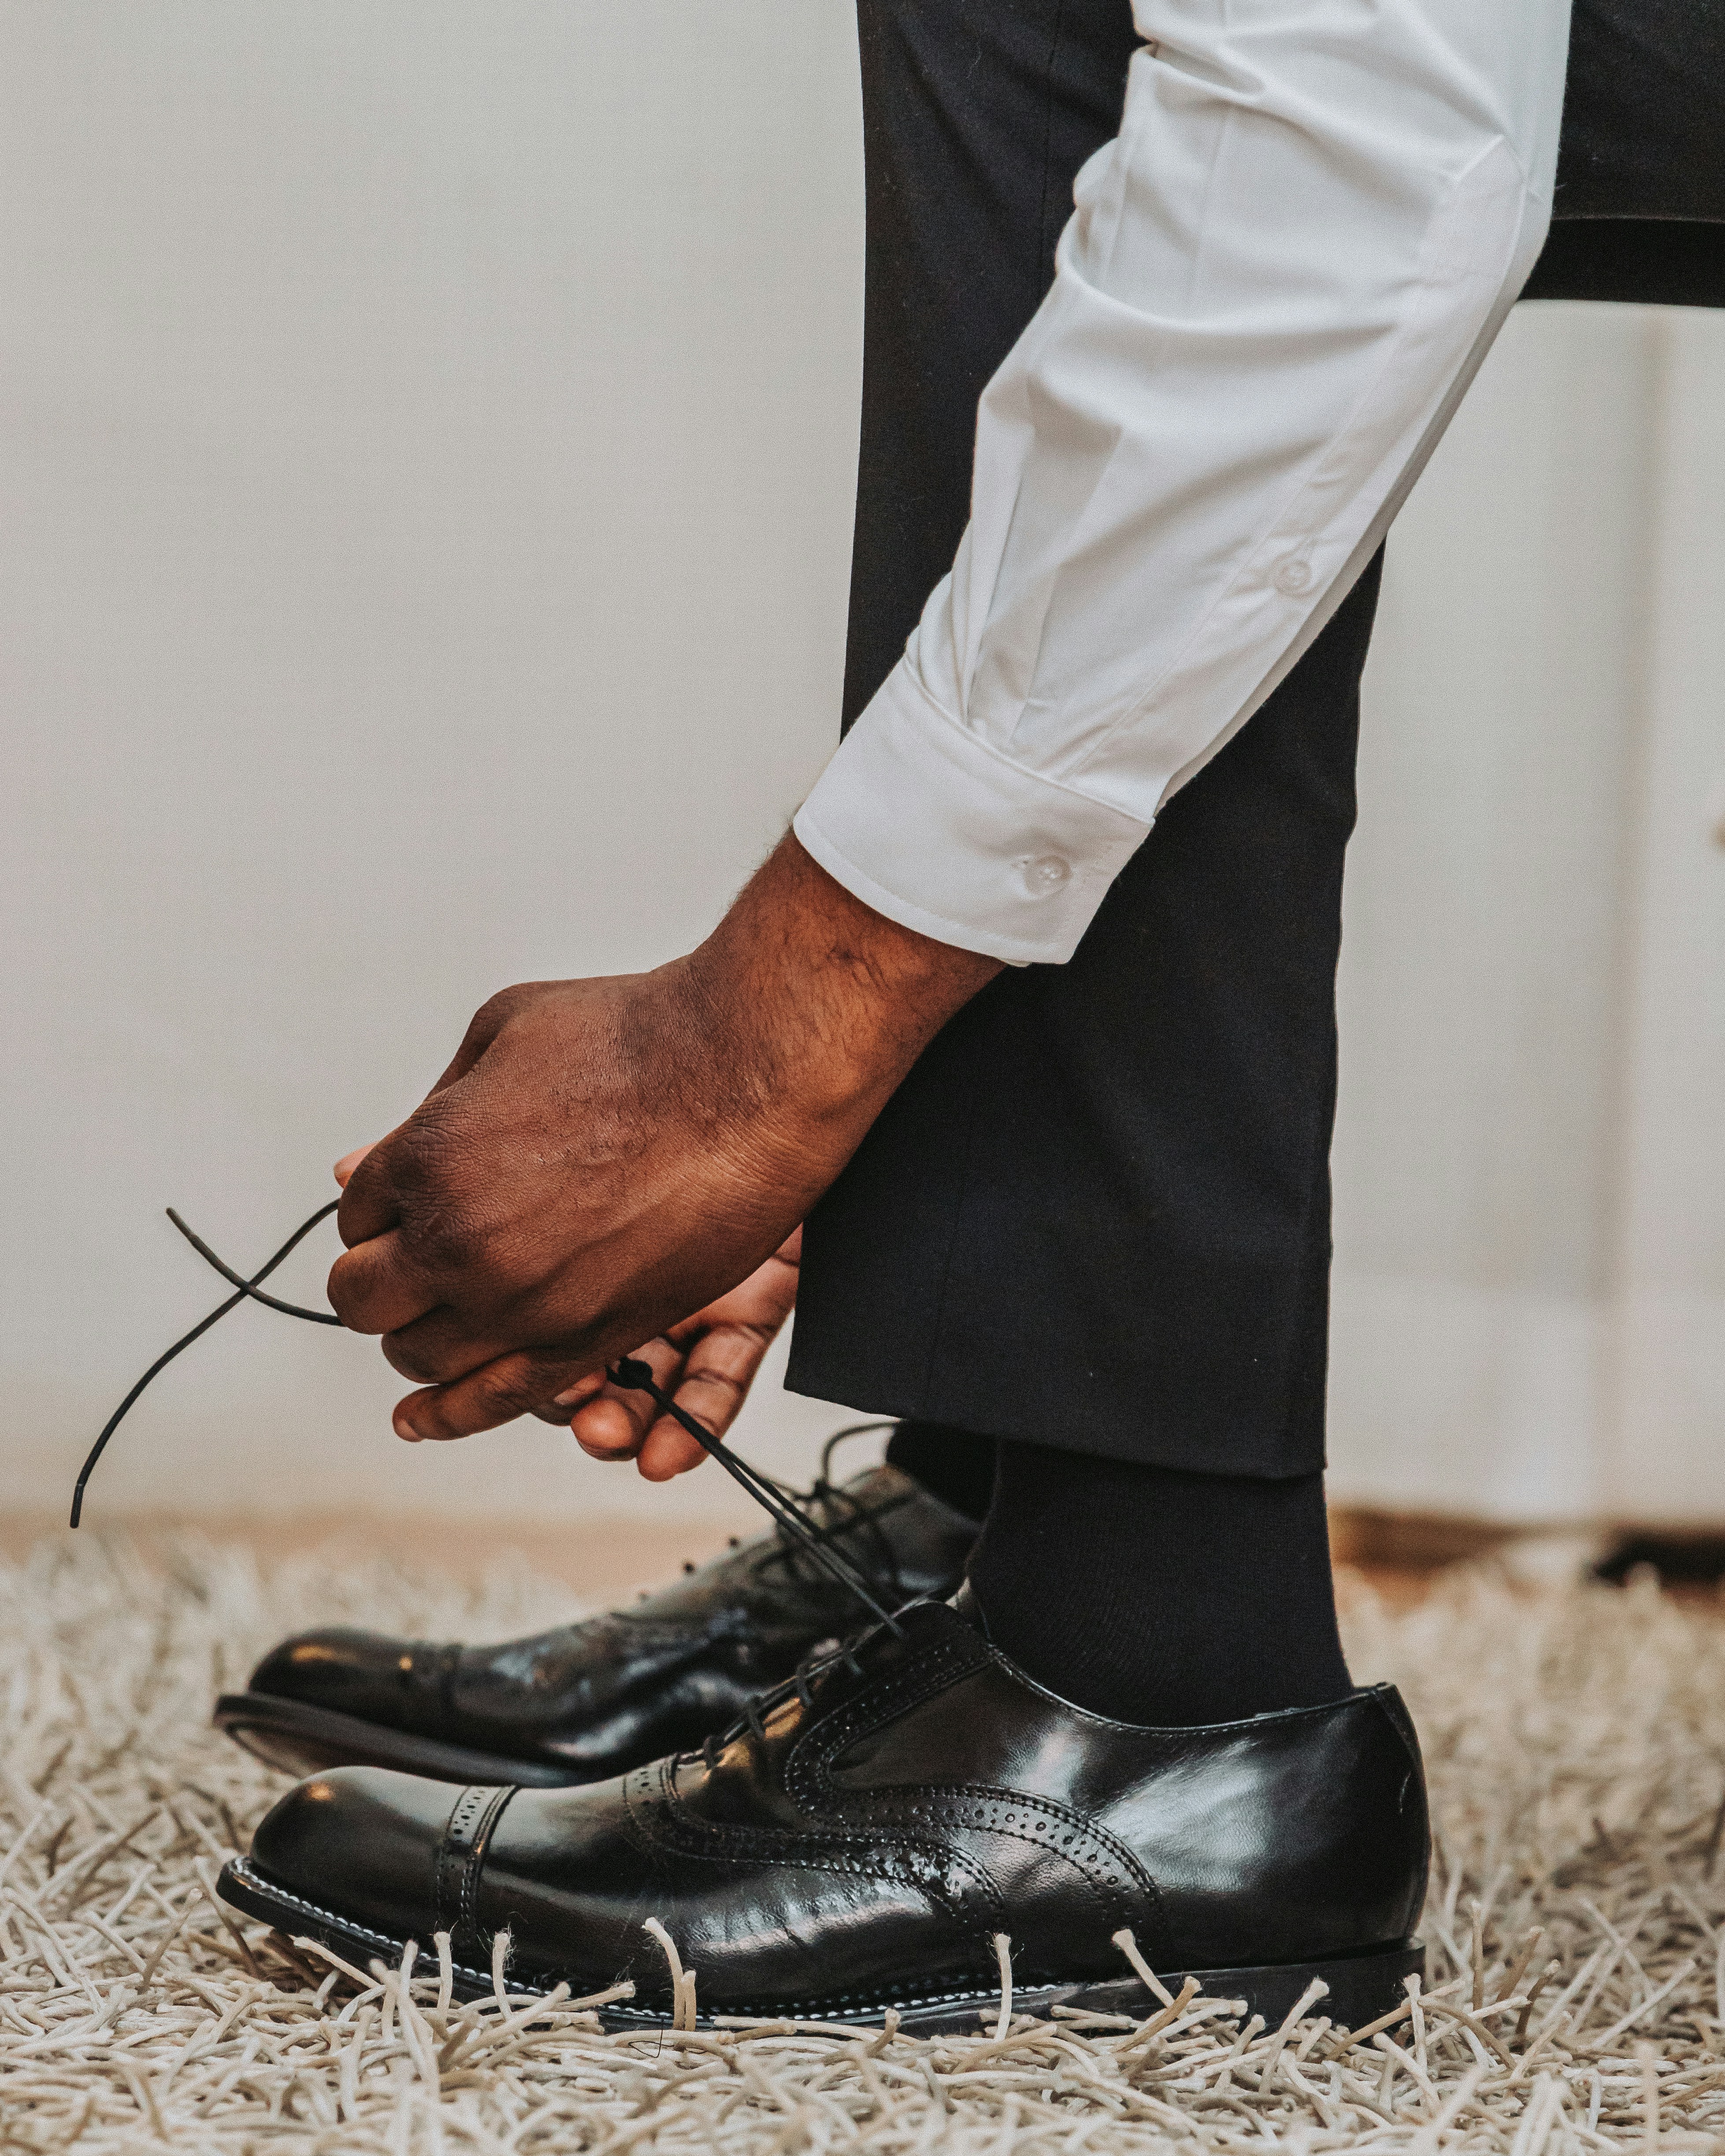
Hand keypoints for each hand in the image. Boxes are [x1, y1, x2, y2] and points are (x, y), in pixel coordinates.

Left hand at [327, 835, 998, 1447]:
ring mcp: (519, 1302)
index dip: (380, 1212)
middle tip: (408, 1266)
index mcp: (427, 1159)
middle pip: (364, 1298)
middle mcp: (459, 1242)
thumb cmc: (641, 1036)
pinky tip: (421, 1416)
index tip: (407, 1205)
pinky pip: (494, 1402)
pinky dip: (450, 1415)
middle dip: (380, 1280)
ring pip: (419, 1357)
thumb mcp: (506, 1030)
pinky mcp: (583, 1340)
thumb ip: (432, 1107)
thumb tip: (360, 1165)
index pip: (355, 1215)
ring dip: (419, 1338)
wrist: (751, 1075)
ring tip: (441, 1315)